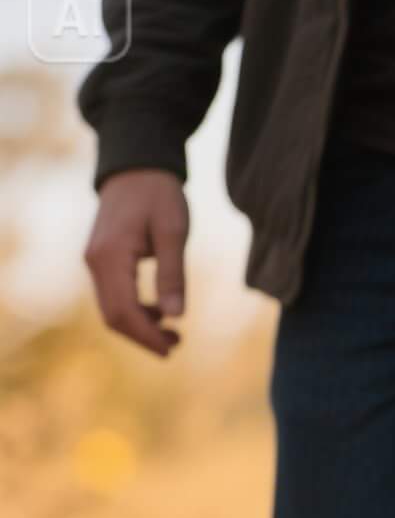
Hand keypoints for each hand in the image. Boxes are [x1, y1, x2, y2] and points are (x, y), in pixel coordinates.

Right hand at [86, 169, 188, 356]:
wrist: (136, 169)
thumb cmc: (159, 196)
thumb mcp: (173, 233)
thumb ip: (173, 274)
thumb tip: (174, 317)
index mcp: (110, 257)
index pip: (123, 311)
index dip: (147, 336)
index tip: (172, 349)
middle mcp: (95, 262)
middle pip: (113, 316)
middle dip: (143, 336)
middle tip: (176, 345)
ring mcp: (95, 261)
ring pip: (111, 308)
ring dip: (139, 325)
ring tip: (173, 332)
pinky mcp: (101, 260)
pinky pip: (113, 295)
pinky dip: (134, 310)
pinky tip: (159, 312)